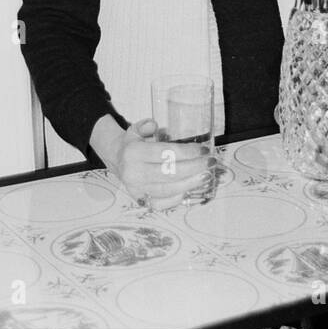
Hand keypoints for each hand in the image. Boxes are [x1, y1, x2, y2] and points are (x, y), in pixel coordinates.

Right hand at [90, 117, 214, 210]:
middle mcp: (133, 173)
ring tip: (206, 176)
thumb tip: (153, 125)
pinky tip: (190, 189)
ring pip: (168, 190)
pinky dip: (176, 198)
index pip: (165, 153)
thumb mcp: (135, 129)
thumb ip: (144, 125)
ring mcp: (136, 189)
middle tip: (210, 163)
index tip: (203, 150)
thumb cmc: (133, 144)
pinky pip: (161, 203)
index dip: (187, 152)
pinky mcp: (140, 200)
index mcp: (133, 152)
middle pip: (169, 173)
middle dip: (194, 168)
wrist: (117, 161)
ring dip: (190, 183)